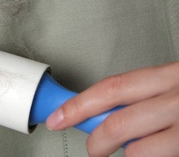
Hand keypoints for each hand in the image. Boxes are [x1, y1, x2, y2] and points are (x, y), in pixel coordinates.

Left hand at [45, 62, 178, 156]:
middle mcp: (177, 98)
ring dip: (125, 155)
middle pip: (116, 122)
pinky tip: (155, 152)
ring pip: (135, 149)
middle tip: (94, 148)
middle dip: (96, 141)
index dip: (77, 105)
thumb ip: (142, 96)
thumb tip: (103, 111)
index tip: (57, 116)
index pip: (110, 88)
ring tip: (131, 151)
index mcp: (167, 76)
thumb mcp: (173, 87)